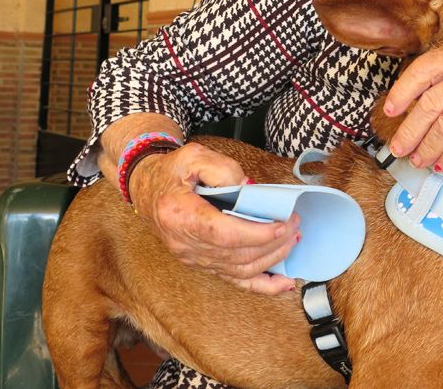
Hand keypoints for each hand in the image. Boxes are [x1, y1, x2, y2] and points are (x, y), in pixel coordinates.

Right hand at [128, 142, 300, 294]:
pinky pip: (234, 281)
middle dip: (273, 242)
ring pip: (240, 270)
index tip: (282, 224)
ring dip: (272, 258)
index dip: (257, 234)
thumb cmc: (171, 171)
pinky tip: (284, 284)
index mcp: (181, 215)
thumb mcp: (194, 156)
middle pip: (237, 255)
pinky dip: (262, 286)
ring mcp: (194, 258)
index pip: (224, 234)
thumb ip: (223, 170)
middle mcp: (186, 244)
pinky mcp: (202, 264)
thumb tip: (249, 190)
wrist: (148, 187)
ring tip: (292, 239)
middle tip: (294, 224)